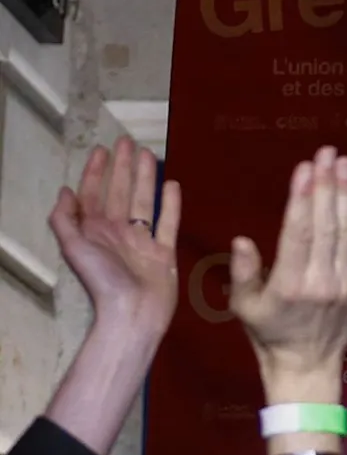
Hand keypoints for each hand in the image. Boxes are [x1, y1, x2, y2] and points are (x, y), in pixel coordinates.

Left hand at [49, 138, 180, 330]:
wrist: (133, 312)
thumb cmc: (102, 281)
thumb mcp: (73, 247)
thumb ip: (65, 218)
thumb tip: (66, 191)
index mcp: (95, 229)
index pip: (94, 192)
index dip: (96, 170)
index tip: (102, 149)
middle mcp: (118, 231)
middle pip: (121, 191)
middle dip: (122, 166)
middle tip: (127, 141)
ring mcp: (142, 241)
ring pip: (145, 201)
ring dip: (146, 178)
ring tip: (149, 154)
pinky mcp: (164, 252)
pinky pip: (168, 223)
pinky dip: (172, 204)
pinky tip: (173, 185)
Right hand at [229, 147, 346, 403]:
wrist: (307, 364)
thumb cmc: (269, 333)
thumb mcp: (244, 306)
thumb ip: (245, 272)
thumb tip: (243, 240)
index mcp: (291, 284)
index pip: (299, 233)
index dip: (303, 198)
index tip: (305, 168)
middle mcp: (322, 282)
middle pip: (326, 225)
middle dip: (327, 185)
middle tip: (327, 152)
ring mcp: (346, 285)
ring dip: (346, 194)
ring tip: (344, 163)